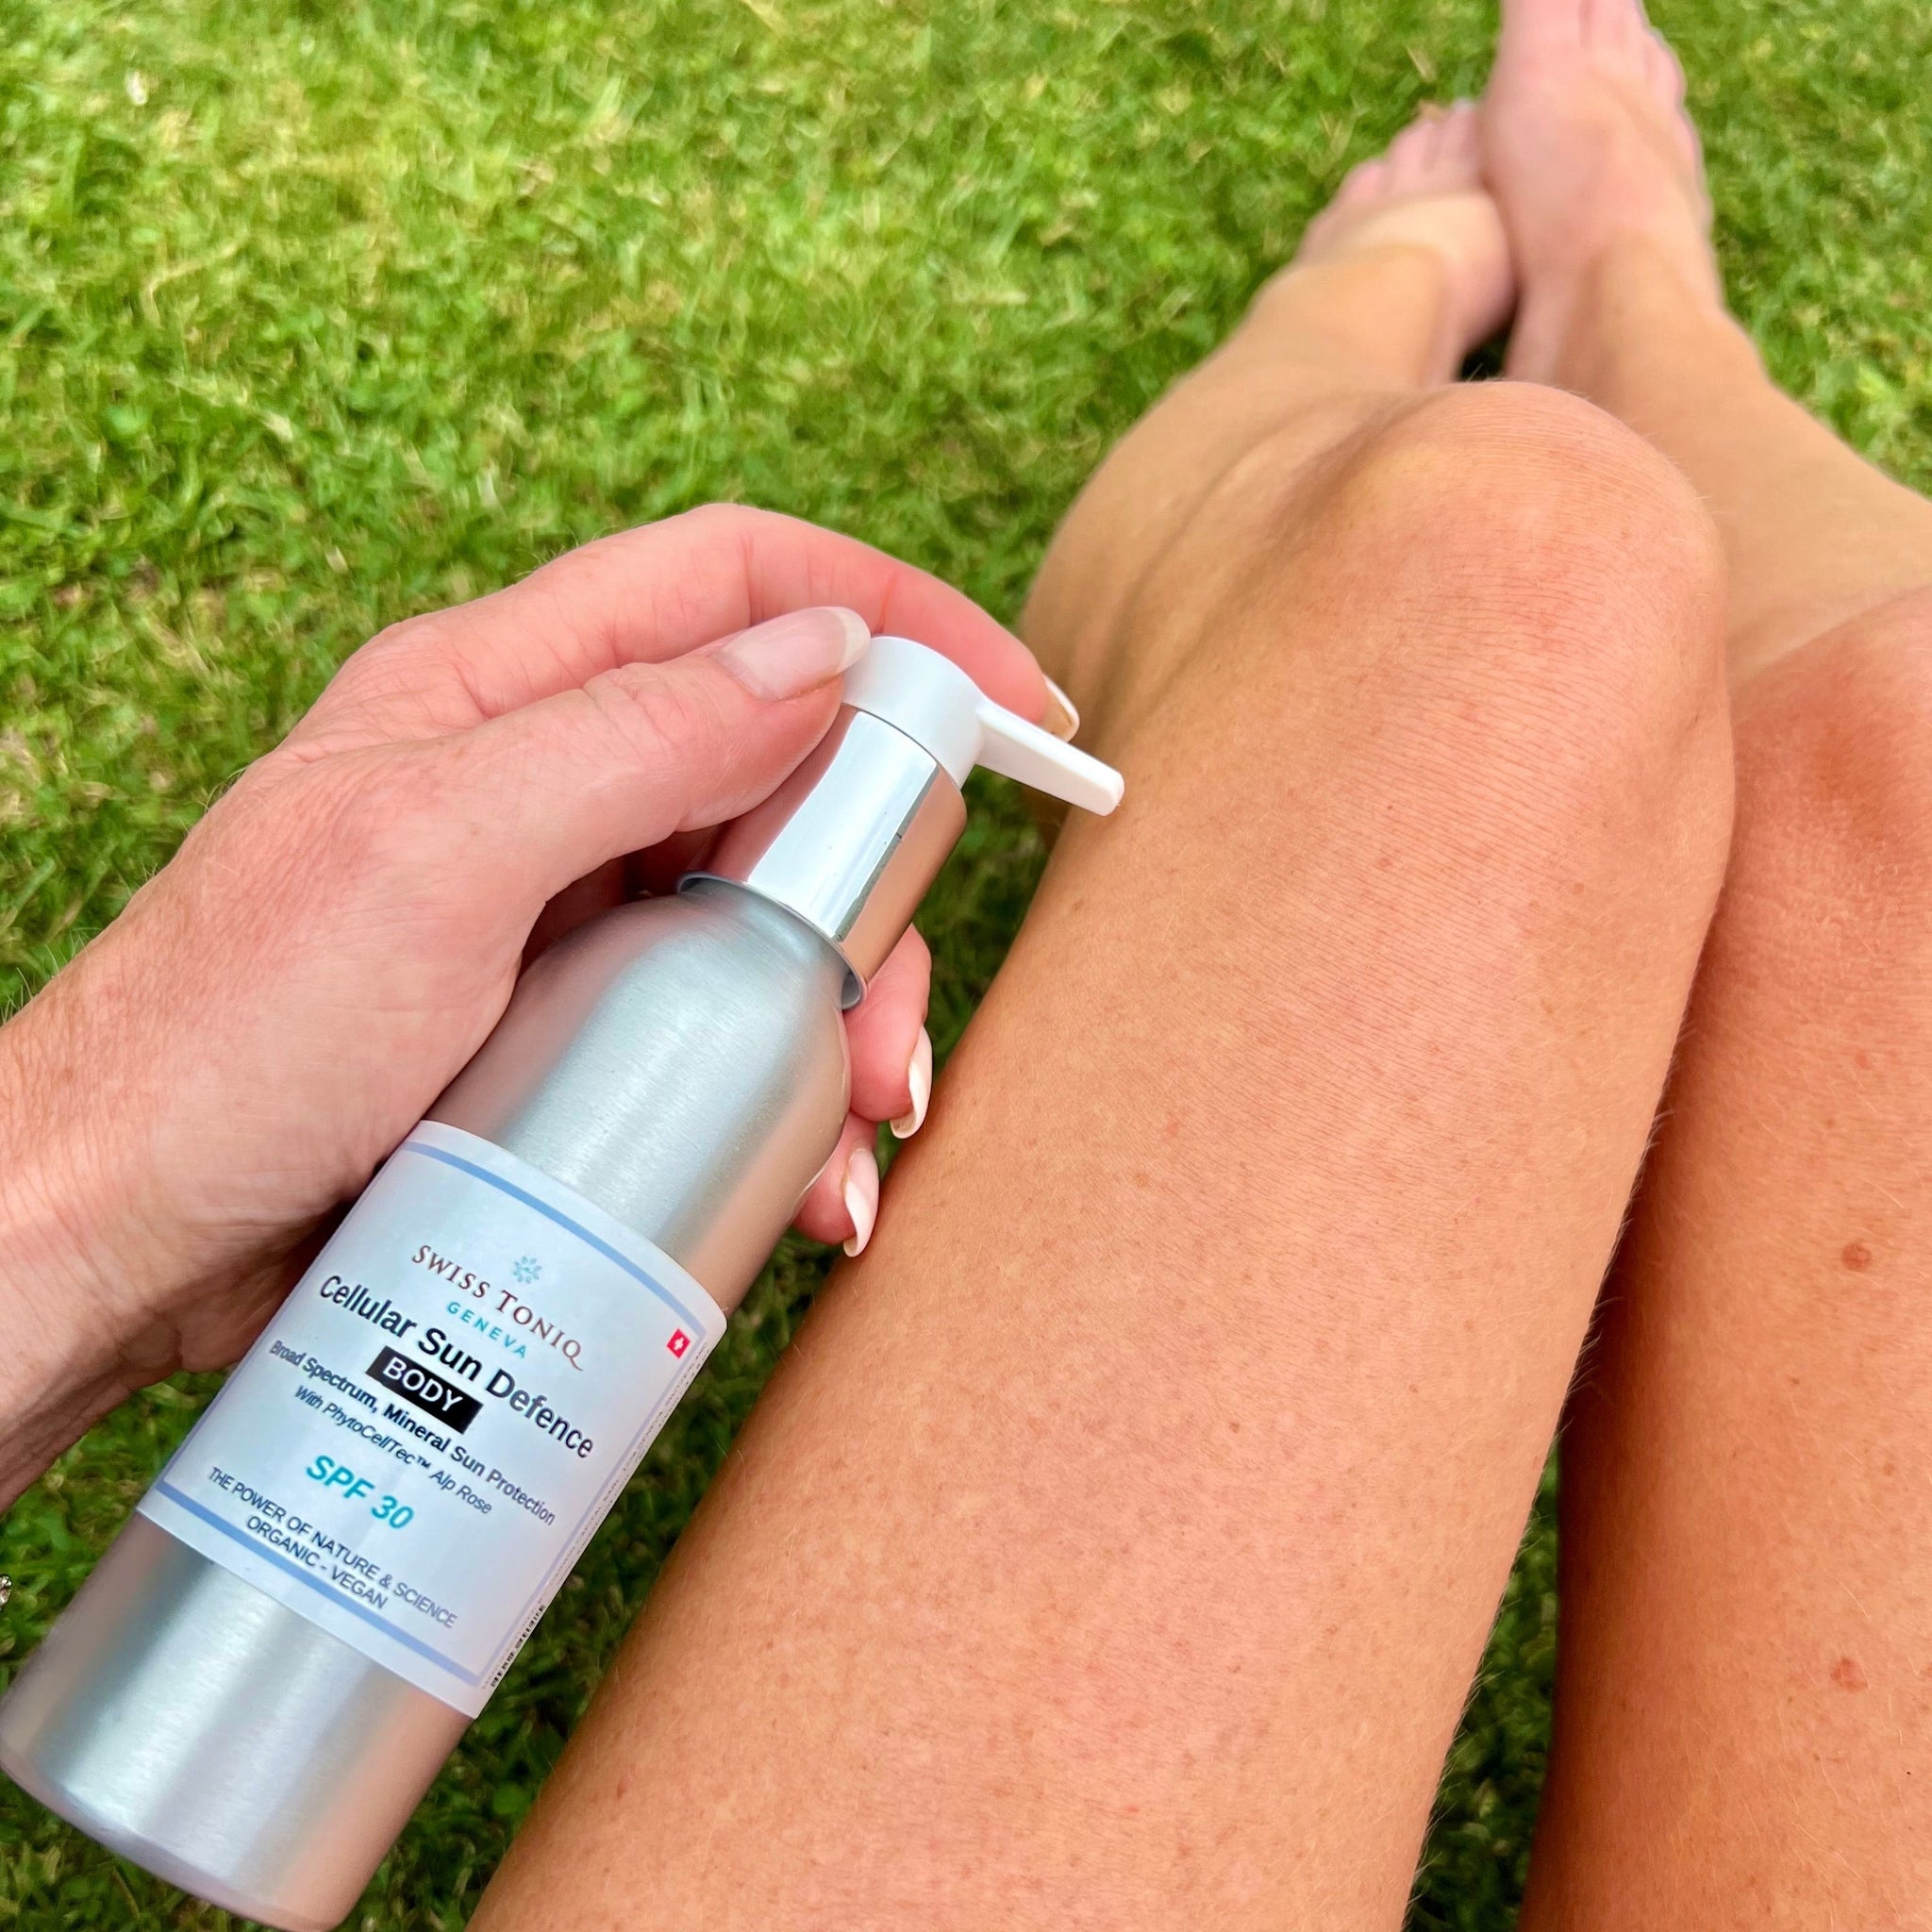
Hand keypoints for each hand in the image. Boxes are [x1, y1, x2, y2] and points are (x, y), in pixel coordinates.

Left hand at [0, 505, 1046, 1503]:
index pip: (737, 588)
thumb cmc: (227, 1039)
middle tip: (890, 1019)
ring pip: (765, 914)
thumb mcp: (440, 854)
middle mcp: (543, 785)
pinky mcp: (564, 1027)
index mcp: (500, 690)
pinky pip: (716, 1022)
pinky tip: (797, 1178)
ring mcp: (557, 914)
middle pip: (780, 771)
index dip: (896, 618)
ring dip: (841, 1012)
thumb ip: (633, 735)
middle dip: (876, 885)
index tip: (1021, 706)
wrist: (114, 1235)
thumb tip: (822, 652)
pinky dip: (781, 1086)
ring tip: (848, 1129)